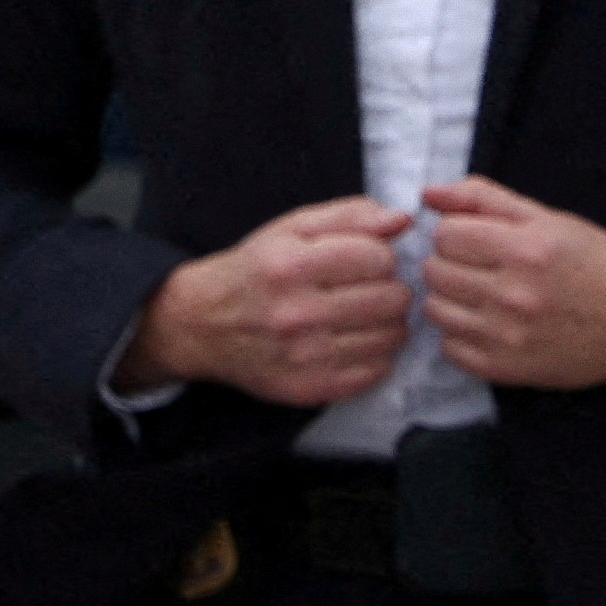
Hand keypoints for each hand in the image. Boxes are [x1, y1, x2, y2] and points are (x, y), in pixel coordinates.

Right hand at [121, 197, 412, 407]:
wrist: (203, 324)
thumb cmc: (257, 269)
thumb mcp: (294, 228)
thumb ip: (352, 216)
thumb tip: (402, 220)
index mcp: (290, 266)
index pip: (378, 258)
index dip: (382, 255)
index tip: (366, 259)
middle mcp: (294, 314)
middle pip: (391, 299)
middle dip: (390, 287)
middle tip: (371, 288)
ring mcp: (301, 357)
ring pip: (391, 336)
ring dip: (388, 322)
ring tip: (364, 313)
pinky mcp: (307, 389)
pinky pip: (376, 371)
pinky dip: (377, 354)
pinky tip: (355, 340)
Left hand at [420, 174, 605, 390]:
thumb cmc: (599, 262)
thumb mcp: (551, 219)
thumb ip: (486, 199)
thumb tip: (428, 194)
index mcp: (526, 248)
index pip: (445, 234)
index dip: (457, 232)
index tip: (479, 239)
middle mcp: (513, 294)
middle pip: (434, 271)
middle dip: (452, 263)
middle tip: (482, 267)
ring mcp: (507, 336)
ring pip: (435, 310)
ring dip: (452, 298)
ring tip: (485, 294)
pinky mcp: (505, 369)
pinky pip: (449, 349)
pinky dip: (462, 335)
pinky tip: (491, 324)